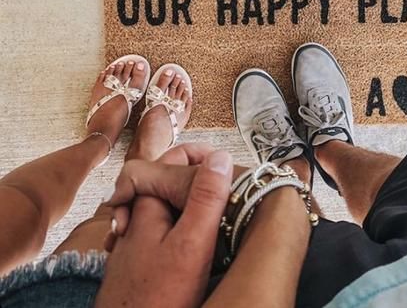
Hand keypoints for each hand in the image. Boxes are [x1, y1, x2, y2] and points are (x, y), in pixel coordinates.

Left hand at [95, 149, 232, 307]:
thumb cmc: (157, 299)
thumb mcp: (191, 243)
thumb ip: (205, 198)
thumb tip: (221, 158)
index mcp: (147, 203)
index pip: (172, 157)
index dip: (200, 155)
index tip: (226, 165)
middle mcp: (138, 215)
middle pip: (170, 179)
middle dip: (199, 178)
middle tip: (228, 189)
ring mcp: (137, 238)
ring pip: (168, 204)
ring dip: (193, 202)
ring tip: (220, 212)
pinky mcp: (141, 258)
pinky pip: (164, 227)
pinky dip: (183, 223)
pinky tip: (198, 239)